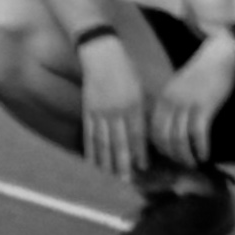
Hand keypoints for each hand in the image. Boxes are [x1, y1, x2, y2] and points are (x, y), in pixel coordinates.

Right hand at [75, 31, 147, 183]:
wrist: (101, 53)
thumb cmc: (125, 69)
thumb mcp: (139, 88)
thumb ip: (141, 110)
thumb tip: (146, 132)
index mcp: (133, 104)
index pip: (137, 134)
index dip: (139, 152)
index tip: (142, 167)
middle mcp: (117, 110)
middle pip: (119, 142)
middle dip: (122, 163)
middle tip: (125, 181)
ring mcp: (100, 111)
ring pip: (103, 141)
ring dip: (106, 161)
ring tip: (109, 176)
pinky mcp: (87, 109)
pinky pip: (89, 133)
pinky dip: (91, 149)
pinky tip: (92, 162)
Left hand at [149, 37, 234, 169]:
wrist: (218, 56)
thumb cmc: (200, 74)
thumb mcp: (178, 89)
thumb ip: (171, 108)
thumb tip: (170, 134)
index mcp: (162, 99)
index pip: (153, 131)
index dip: (159, 149)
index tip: (169, 158)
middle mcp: (171, 102)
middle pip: (164, 138)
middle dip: (172, 156)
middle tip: (182, 165)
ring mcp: (187, 104)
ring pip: (180, 139)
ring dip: (186, 156)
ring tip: (193, 163)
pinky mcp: (204, 106)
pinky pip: (198, 134)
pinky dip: (201, 148)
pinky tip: (205, 155)